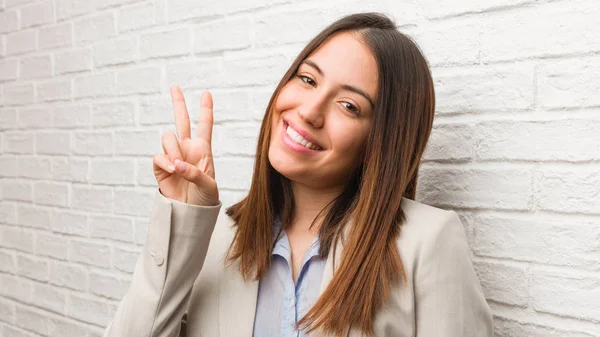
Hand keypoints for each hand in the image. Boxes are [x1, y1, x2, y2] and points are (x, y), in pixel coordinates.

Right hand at [152, 86, 218, 205]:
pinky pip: (158, 155)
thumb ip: (195, 173)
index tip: (206, 94)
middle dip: (178, 103)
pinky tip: (172, 169)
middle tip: (175, 87)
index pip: (205, 125)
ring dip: (173, 150)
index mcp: (203, 150)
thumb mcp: (209, 185)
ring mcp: (173, 156)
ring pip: (168, 137)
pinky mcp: (160, 167)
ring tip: (179, 167)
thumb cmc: (205, 199)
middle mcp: (187, 149)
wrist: (190, 213)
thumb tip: (177, 164)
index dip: (206, 109)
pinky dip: (164, 161)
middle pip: (182, 121)